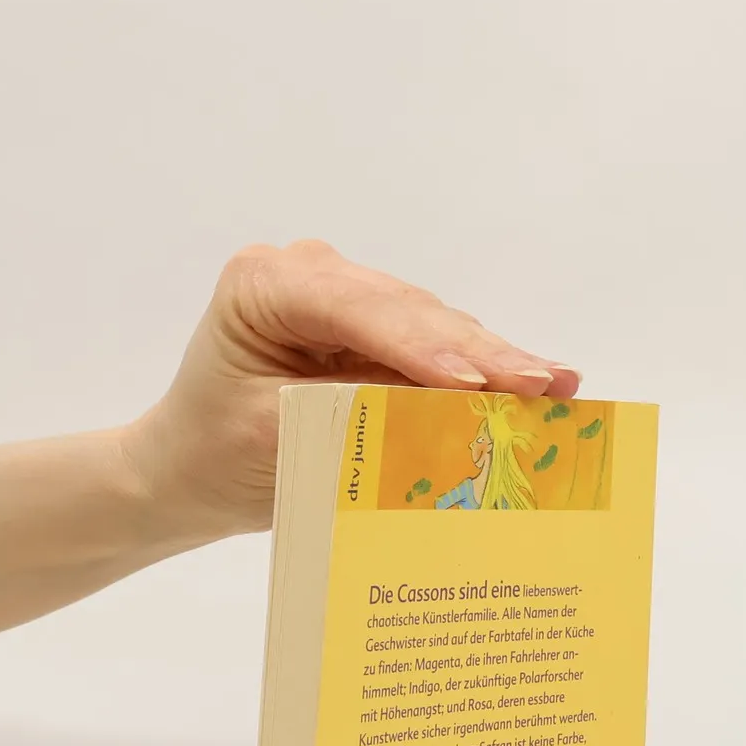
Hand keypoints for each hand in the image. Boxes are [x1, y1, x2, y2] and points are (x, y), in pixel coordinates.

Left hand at [121, 242, 579, 540]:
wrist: (189, 472)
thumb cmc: (216, 455)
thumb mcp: (278, 438)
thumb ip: (358, 414)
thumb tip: (449, 414)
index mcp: (265, 284)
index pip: (356, 310)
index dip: (422, 346)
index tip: (475, 383)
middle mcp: (310, 273)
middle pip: (408, 312)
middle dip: (479, 353)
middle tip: (546, 384)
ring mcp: (348, 295)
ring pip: (434, 324)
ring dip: (494, 361)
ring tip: (556, 389)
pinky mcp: (377, 326)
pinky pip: (437, 344)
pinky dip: (482, 371)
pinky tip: (537, 385)